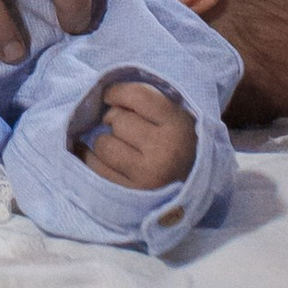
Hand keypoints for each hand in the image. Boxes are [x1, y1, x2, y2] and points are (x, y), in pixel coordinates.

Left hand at [80, 79, 196, 189]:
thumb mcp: (176, 114)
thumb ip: (146, 101)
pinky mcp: (130, 194)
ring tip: (120, 144)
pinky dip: (91, 158)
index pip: (138, 96)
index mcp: (178, 125)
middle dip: (115, 119)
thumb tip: (104, 96)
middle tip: (127, 127)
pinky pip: (96, 169)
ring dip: (106, 140)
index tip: (111, 95)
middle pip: (117, 120)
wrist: (195, 185)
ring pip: (104, 145)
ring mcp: (146, 177)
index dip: (117, 92)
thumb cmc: (180, 141)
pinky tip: (96, 154)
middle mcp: (164, 152)